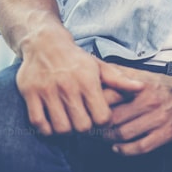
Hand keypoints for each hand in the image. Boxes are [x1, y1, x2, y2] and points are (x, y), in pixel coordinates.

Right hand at [16, 30, 144, 135]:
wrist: (44, 42)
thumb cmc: (75, 58)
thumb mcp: (99, 66)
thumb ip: (120, 80)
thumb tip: (141, 88)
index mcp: (88, 80)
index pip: (102, 117)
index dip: (102, 121)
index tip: (98, 116)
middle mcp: (68, 86)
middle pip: (82, 127)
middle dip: (84, 128)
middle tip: (82, 120)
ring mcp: (47, 91)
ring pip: (60, 128)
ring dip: (65, 129)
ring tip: (68, 121)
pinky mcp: (30, 94)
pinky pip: (38, 123)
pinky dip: (46, 128)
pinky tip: (51, 121)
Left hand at [98, 67, 171, 154]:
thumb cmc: (163, 86)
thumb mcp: (143, 75)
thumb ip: (121, 74)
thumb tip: (100, 68)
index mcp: (141, 87)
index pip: (110, 97)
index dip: (95, 104)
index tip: (88, 108)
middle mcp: (148, 102)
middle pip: (114, 118)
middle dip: (99, 125)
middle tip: (92, 126)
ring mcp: (157, 119)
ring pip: (124, 133)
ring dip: (109, 138)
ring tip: (103, 137)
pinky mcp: (165, 134)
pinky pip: (141, 146)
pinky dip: (126, 150)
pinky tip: (118, 147)